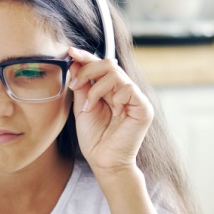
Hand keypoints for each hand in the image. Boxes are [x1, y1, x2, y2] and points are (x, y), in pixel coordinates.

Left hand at [67, 46, 153, 174]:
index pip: (100, 66)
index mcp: (111, 90)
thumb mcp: (82, 107)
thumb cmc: (95, 138)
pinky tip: (113, 111)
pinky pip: (129, 89)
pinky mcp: (143, 107)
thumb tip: (75, 63)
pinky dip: (115, 97)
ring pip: (116, 74)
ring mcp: (135, 98)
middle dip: (87, 70)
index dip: (86, 57)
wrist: (104, 161)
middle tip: (74, 85)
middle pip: (108, 64)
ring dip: (97, 87)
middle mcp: (124, 91)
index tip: (70, 52)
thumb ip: (81, 86)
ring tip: (89, 106)